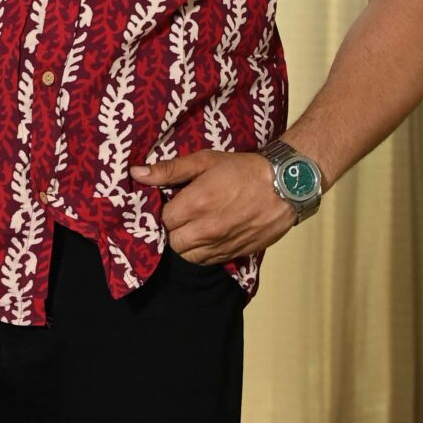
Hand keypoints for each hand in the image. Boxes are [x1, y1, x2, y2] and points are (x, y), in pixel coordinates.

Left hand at [129, 150, 299, 261]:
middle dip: (171, 231)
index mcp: (195, 203)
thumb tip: (136, 173)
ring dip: (185, 244)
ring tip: (192, 228)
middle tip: (180, 218)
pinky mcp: (235, 253)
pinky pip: (207, 262)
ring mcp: (221, 244)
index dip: (162, 213)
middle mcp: (206, 229)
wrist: (286, 185)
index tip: (169, 205)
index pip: (161, 221)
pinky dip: (202, 253)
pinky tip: (207, 237)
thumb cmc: (244, 169)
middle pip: (171, 242)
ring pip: (187, 257)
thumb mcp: (205, 160)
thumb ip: (169, 170)